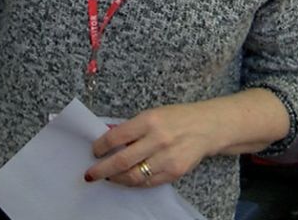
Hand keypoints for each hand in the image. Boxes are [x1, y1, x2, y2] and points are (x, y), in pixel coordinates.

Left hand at [83, 103, 219, 187]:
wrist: (208, 127)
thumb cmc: (176, 118)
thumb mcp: (151, 114)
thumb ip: (130, 128)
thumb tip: (106, 139)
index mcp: (149, 121)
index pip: (116, 137)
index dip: (100, 147)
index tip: (94, 151)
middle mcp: (158, 140)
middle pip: (122, 160)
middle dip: (102, 169)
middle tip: (90, 174)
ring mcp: (167, 158)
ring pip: (134, 176)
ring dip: (116, 179)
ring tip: (107, 177)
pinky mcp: (175, 172)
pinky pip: (148, 182)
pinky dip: (134, 182)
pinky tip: (126, 179)